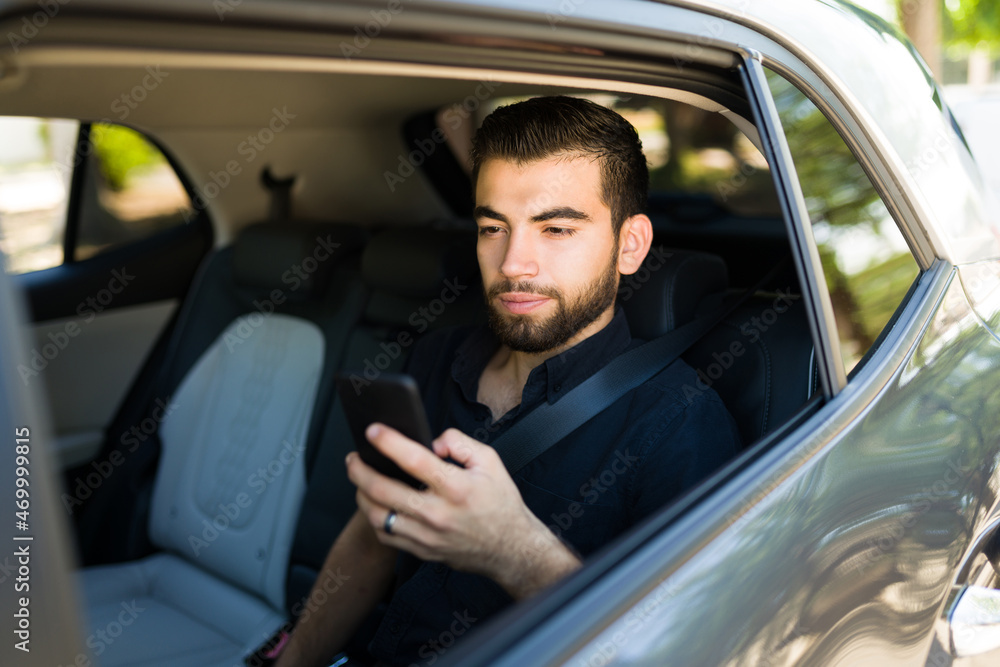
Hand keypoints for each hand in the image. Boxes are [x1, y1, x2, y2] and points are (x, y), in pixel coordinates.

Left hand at [346, 424, 580, 598]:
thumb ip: (461, 443)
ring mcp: (427, 536)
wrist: (510, 548)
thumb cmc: (500, 503)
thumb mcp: (490, 462)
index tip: (373, 431)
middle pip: (383, 491)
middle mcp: (438, 514)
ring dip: (361, 495)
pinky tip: (376, 504)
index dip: (389, 442)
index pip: (415, 460)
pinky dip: (374, 518)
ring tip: (361, 480)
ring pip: (378, 517)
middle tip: (353, 458)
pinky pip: (386, 536)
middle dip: (360, 470)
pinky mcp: (422, 551)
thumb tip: (432, 442)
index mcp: (456, 488)